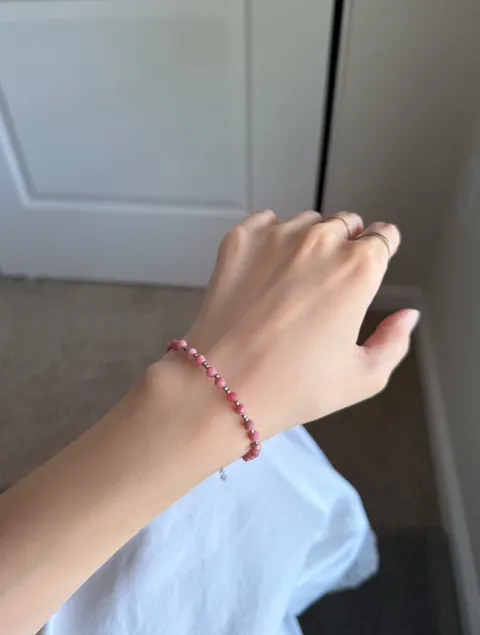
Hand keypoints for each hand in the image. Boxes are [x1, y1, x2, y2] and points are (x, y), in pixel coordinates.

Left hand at [181, 210, 418, 440]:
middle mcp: (321, 241)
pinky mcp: (240, 239)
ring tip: (291, 282)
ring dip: (307, 242)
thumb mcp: (363, 378)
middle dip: (345, 246)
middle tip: (327, 283)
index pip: (384, 236)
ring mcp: (277, 236)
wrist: (221, 386)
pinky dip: (270, 240)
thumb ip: (395, 341)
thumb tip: (408, 315)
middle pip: (346, 224)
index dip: (380, 251)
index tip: (369, 265)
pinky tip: (263, 272)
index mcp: (359, 269)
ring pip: (306, 222)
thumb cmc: (293, 387)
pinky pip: (266, 223)